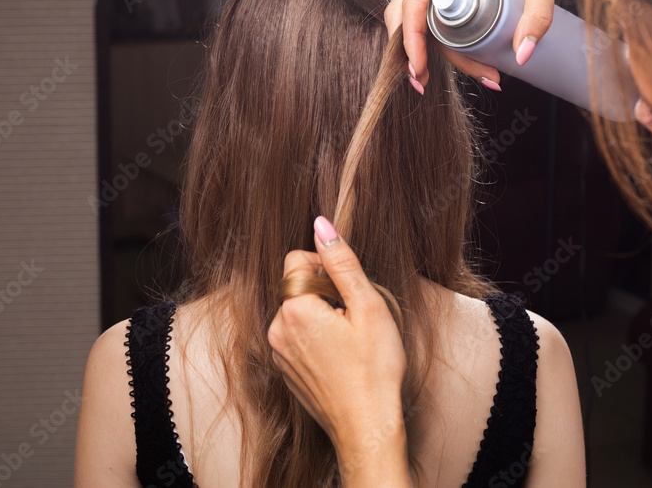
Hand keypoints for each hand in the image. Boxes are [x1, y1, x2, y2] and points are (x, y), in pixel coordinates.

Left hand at [268, 216, 408, 483]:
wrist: (367, 426)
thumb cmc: (374, 369)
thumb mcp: (367, 307)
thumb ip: (341, 262)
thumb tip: (321, 224)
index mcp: (294, 308)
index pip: (297, 260)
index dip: (326, 268)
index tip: (348, 294)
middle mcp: (276, 328)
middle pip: (297, 286)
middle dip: (324, 293)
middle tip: (353, 320)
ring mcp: (278, 352)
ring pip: (297, 312)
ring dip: (320, 316)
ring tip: (348, 341)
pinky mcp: (284, 370)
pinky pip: (295, 337)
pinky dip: (314, 339)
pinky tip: (339, 358)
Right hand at [386, 0, 593, 87]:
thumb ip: (537, 15)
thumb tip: (522, 57)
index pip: (414, 2)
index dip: (412, 39)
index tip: (419, 68)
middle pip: (404, 10)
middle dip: (407, 49)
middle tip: (421, 81)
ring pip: (413, 14)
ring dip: (421, 47)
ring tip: (442, 78)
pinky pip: (425, 10)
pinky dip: (430, 36)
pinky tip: (451, 58)